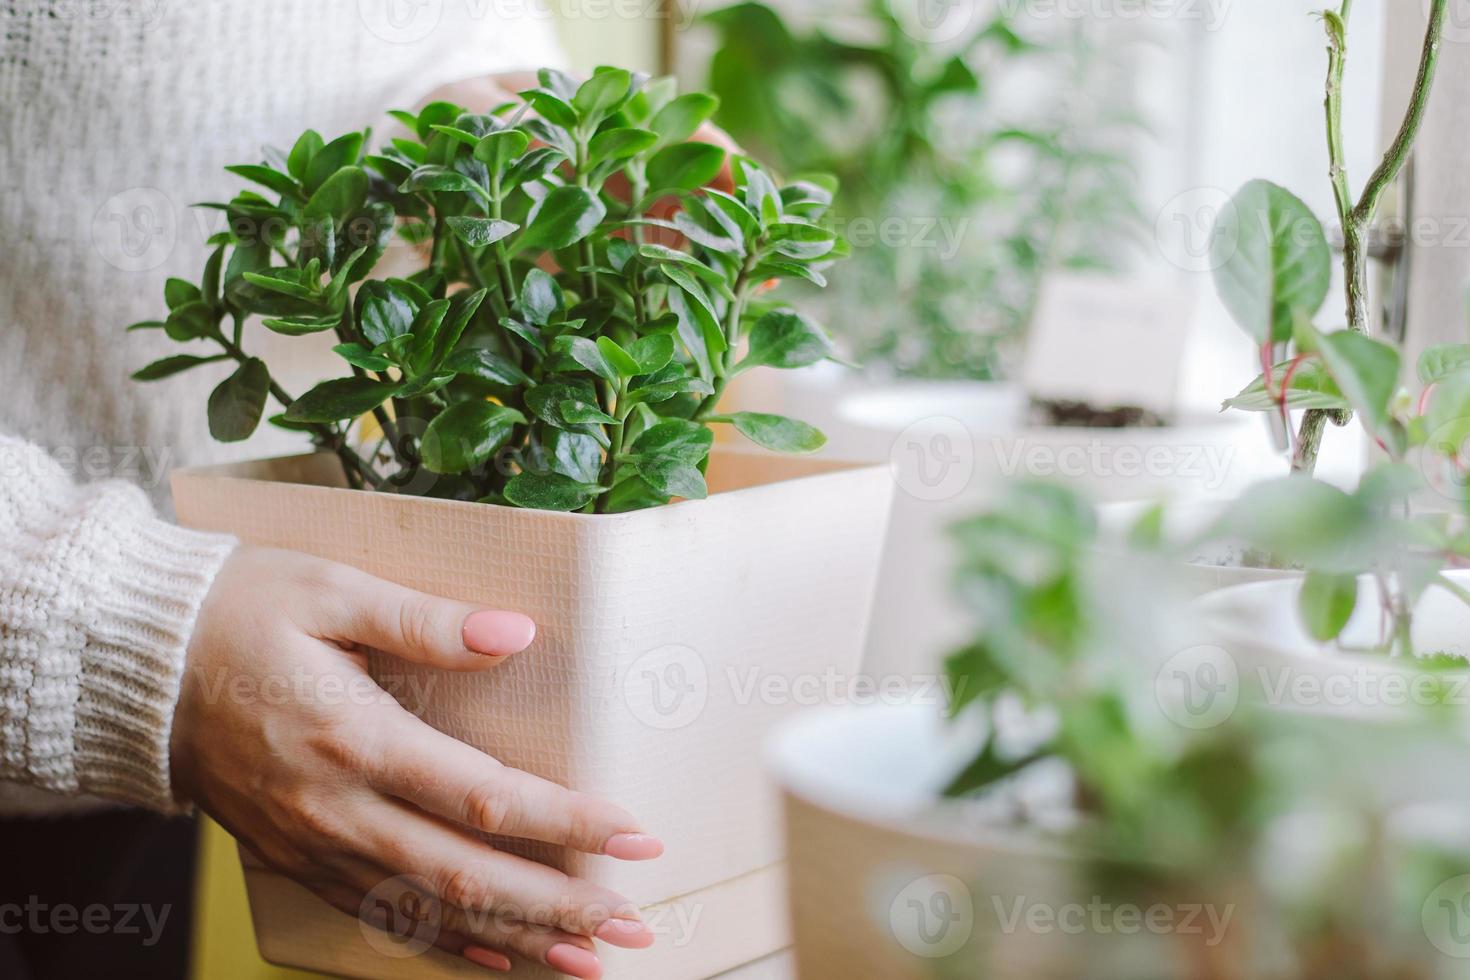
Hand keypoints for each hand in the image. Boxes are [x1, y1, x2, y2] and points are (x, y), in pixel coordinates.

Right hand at [171, 546, 662, 977]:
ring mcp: (313, 844)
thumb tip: (516, 634)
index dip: (568, 823)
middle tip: (634, 926)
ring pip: (427, 911)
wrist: (133, 667)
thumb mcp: (331, 591)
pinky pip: (376, 915)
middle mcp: (337, 808)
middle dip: (558, 908)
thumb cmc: (235, 612)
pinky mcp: (295, 857)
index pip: (485, 797)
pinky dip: (441, 941)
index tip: (635, 835)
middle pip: (467, 876)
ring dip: (513, 939)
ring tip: (586, 960)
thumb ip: (427, 620)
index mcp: (355, 738)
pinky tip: (492, 957)